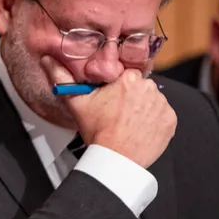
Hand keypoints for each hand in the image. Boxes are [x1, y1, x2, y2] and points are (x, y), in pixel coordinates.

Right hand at [42, 55, 175, 168]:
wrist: (116, 159)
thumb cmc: (97, 131)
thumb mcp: (76, 102)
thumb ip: (61, 77)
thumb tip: (47, 58)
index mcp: (128, 78)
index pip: (124, 75)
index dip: (116, 87)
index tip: (110, 99)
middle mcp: (149, 87)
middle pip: (139, 86)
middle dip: (130, 96)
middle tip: (117, 113)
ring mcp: (162, 104)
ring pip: (151, 99)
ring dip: (142, 107)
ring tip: (128, 122)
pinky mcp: (170, 120)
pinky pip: (162, 114)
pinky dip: (153, 120)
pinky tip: (139, 128)